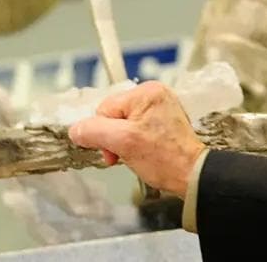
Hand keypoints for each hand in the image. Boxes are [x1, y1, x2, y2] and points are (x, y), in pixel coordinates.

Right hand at [69, 81, 205, 196]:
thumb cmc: (162, 158)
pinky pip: (136, 128)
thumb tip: (76, 129)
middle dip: (113, 138)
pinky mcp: (163, 119)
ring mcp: (160, 106)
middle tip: (124, 155)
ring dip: (123, 142)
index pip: (105, 108)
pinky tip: (144, 152)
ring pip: (123, 124)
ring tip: (136, 154)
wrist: (190, 174)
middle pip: (114, 115)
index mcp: (146, 91)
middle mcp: (154, 93)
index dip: (102, 133)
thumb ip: (95, 132)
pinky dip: (134, 142)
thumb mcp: (123, 142)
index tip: (113, 152)